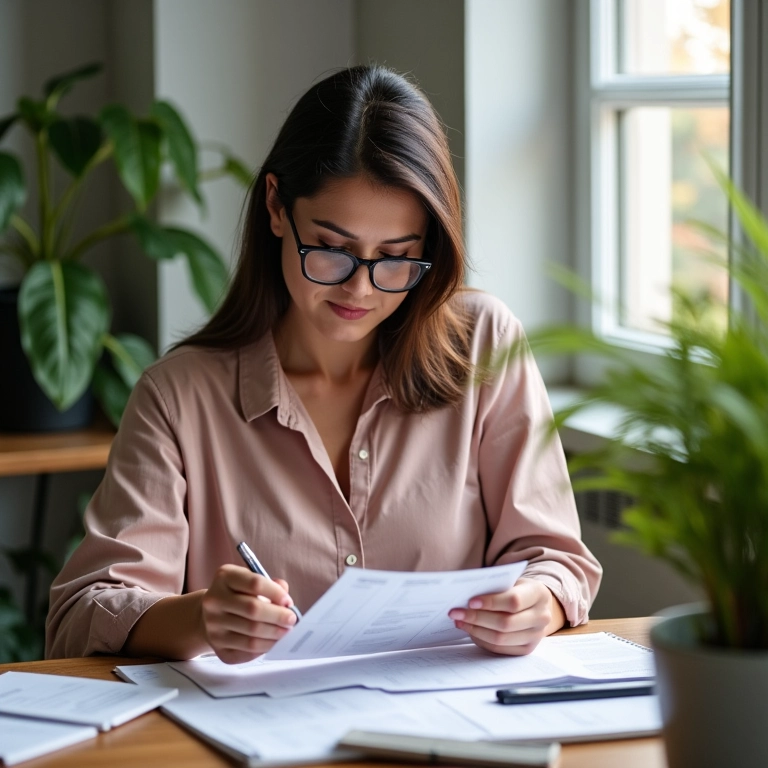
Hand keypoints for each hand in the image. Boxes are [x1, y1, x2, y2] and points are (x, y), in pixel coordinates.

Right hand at [200, 564, 297, 663]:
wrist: (209, 614)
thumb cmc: (238, 595)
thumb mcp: (250, 580)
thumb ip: (271, 585)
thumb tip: (287, 603)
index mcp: (224, 577)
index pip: (255, 583)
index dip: (276, 593)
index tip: (289, 601)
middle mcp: (214, 600)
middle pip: (253, 610)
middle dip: (278, 616)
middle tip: (291, 619)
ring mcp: (213, 625)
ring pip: (251, 634)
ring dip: (274, 635)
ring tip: (286, 632)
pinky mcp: (216, 646)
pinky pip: (246, 651)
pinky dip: (264, 648)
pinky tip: (272, 642)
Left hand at [448, 578, 564, 655]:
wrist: (535, 604)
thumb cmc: (517, 588)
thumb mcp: (512, 581)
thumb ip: (495, 587)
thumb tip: (465, 596)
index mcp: (539, 594)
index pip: (513, 601)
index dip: (491, 602)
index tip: (470, 601)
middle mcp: (542, 617)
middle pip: (505, 623)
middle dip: (477, 618)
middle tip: (456, 613)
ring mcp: (536, 636)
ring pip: (501, 639)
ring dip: (476, 630)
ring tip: (459, 621)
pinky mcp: (527, 649)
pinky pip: (500, 649)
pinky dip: (482, 640)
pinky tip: (470, 630)